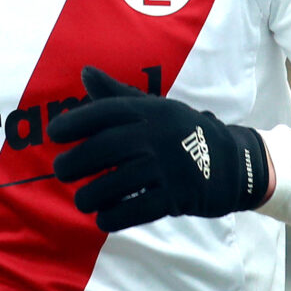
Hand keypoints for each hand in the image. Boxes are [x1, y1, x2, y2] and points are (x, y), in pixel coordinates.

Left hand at [49, 66, 271, 232]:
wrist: (235, 162)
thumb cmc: (183, 134)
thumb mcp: (155, 109)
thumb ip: (117, 95)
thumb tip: (84, 72)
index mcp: (151, 111)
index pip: (106, 111)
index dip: (76, 121)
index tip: (54, 133)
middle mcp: (159, 134)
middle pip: (106, 148)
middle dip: (75, 162)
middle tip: (61, 172)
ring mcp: (170, 166)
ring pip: (117, 183)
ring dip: (91, 195)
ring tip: (82, 200)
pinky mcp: (179, 195)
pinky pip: (138, 209)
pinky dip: (114, 216)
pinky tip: (104, 218)